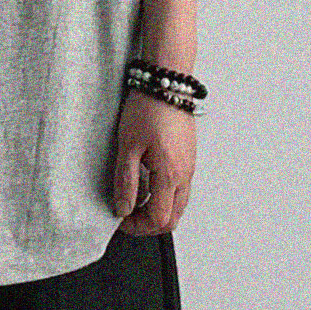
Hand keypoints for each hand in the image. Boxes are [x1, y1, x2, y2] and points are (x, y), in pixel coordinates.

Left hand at [112, 91, 194, 234]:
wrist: (166, 83)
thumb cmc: (148, 109)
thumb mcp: (128, 148)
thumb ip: (126, 182)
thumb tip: (123, 208)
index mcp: (170, 175)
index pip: (158, 219)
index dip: (137, 226)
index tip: (120, 218)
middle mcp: (185, 175)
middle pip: (172, 219)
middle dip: (149, 224)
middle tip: (127, 215)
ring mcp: (190, 167)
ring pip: (178, 205)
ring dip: (157, 210)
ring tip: (135, 199)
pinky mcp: (188, 159)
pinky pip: (180, 189)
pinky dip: (164, 196)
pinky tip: (147, 183)